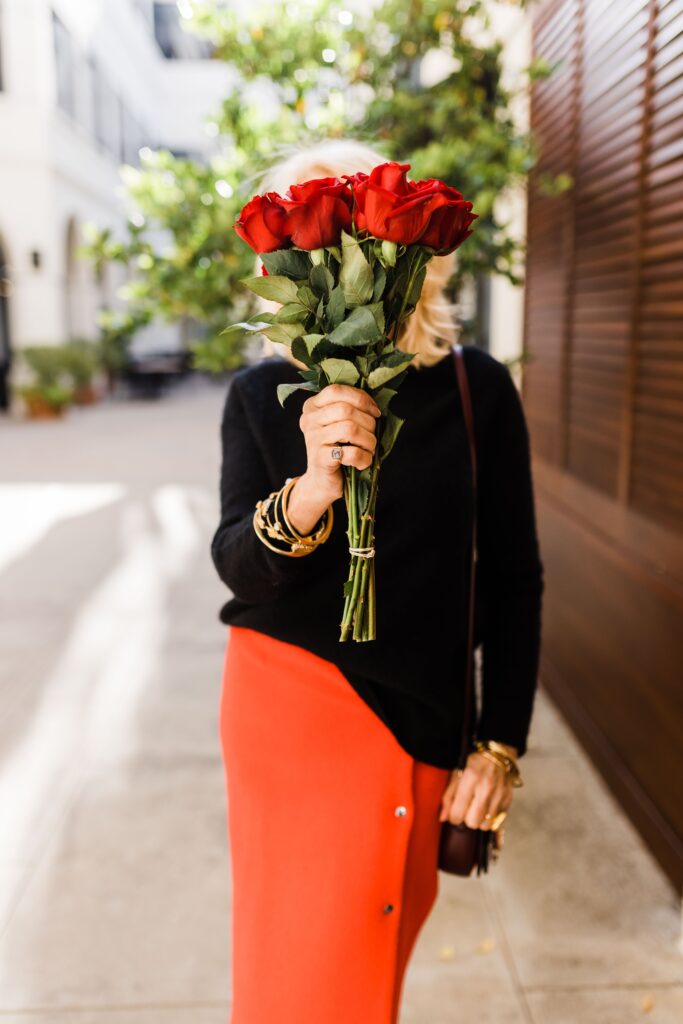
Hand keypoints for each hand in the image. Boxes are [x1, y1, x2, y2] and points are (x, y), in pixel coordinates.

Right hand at [298, 383, 381, 501]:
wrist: (322, 482)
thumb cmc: (337, 450)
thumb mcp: (340, 424)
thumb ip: (351, 409)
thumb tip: (375, 406)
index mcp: (312, 406)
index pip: (336, 390)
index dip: (361, 398)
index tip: (375, 413)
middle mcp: (309, 420)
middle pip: (346, 409)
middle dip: (368, 423)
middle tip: (372, 436)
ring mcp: (313, 439)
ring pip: (350, 428)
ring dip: (368, 440)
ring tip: (369, 450)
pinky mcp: (320, 459)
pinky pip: (350, 452)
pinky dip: (363, 458)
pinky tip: (361, 463)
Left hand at [438, 750, 514, 830]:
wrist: (498, 755)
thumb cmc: (474, 764)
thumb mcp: (456, 774)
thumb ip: (448, 796)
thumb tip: (443, 818)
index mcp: (470, 779)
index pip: (458, 813)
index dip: (453, 817)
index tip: (454, 813)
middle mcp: (486, 788)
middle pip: (473, 823)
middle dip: (467, 820)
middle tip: (467, 810)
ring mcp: (499, 795)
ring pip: (486, 825)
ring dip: (480, 820)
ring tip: (477, 808)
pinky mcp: (508, 800)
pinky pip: (497, 820)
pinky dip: (490, 817)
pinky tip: (487, 806)